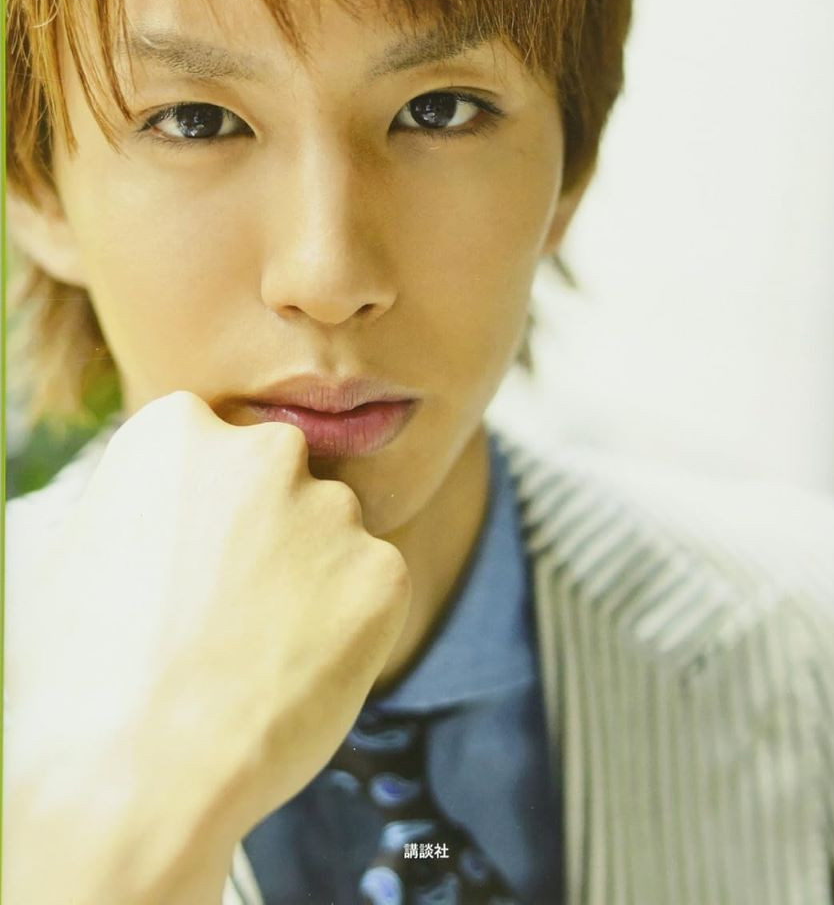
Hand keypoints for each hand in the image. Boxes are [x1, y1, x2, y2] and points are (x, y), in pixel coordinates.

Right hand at [4, 391, 410, 903]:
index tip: (188, 563)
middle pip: (283, 480)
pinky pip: (373, 588)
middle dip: (268, 531)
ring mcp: (331, 507)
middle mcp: (265, 448)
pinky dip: (350, 626)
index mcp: (180, 427)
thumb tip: (187, 509)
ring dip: (312, 579)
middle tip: (231, 610)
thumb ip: (155, 504)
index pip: (220, 448)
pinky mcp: (382, 570)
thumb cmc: (86, 673)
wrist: (134, 771)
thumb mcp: (87, 550)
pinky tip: (297, 672)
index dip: (207, 514)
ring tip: (256, 654)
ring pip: (333, 534)